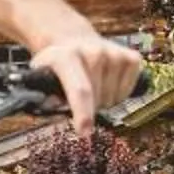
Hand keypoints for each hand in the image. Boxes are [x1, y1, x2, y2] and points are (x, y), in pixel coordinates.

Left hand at [28, 33, 144, 134]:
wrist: (74, 41)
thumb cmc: (57, 65)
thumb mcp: (41, 76)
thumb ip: (43, 95)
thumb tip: (52, 107)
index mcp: (66, 56)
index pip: (80, 90)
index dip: (83, 113)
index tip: (84, 132)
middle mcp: (94, 51)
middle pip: (97, 99)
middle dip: (89, 108)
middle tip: (79, 95)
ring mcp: (115, 53)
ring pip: (113, 99)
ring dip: (103, 101)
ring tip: (92, 85)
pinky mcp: (132, 57)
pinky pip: (127, 93)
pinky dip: (118, 95)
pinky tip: (107, 82)